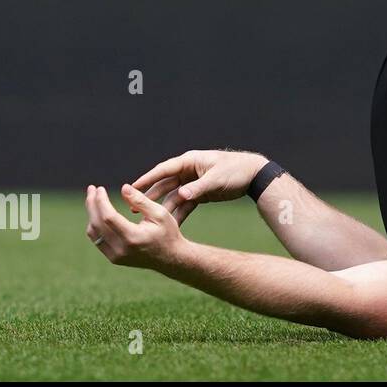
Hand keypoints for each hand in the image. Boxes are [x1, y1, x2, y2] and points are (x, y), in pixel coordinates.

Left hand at [85, 184, 185, 269]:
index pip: (108, 217)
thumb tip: (123, 188)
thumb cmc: (168, 232)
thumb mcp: (160, 213)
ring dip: (92, 214)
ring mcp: (116, 256)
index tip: (99, 188)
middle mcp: (121, 249)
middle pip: (97, 224)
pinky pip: (98, 240)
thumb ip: (141, 200)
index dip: (101, 201)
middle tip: (92, 188)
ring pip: (93, 232)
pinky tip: (99, 213)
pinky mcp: (114, 258)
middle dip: (92, 204)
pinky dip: (95, 224)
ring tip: (94, 198)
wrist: (171, 257)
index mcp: (133, 237)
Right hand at [132, 150, 268, 224]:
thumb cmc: (235, 171)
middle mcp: (189, 171)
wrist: (254, 175)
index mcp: (190, 162)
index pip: (164, 170)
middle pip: (165, 185)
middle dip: (151, 196)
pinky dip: (178, 213)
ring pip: (174, 196)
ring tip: (149, 221)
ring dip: (163, 208)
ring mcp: (193, 182)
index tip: (132, 187)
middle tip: (134, 208)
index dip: (147, 178)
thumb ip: (198, 188)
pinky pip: (185, 204)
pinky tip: (170, 224)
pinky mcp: (200, 193)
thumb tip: (181, 196)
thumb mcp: (216, 180)